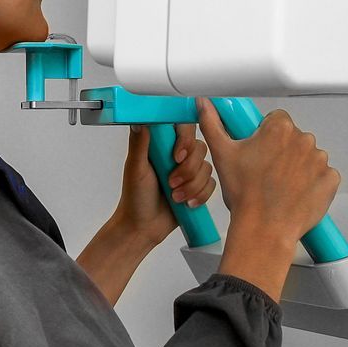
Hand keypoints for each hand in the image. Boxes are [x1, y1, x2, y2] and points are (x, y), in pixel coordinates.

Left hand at [113, 122, 214, 247]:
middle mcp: (177, 153)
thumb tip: (139, 119)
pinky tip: (187, 204)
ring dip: (192, 185)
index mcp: (162, 144)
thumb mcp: (136, 168)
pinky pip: (212, 184)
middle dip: (188, 170)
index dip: (185, 140)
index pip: (182, 127)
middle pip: (199, 148)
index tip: (177, 157)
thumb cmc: (135, 197)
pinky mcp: (198, 186)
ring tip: (175, 197)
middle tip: (171, 183)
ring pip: (207, 167)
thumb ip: (139, 143)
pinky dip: (200, 195)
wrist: (144, 227)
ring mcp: (189, 170)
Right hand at [195, 98, 339, 245]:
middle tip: (266, 172)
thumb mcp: (222, 154)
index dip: (265, 136)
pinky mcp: (330, 180)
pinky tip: (296, 193)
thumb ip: (212, 123)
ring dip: (298, 167)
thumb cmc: (245, 196)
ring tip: (280, 186)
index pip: (276, 120)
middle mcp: (303, 140)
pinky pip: (323, 175)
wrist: (264, 229)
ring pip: (308, 157)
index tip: (259, 151)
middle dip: (282, 152)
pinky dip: (313, 183)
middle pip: (292, 138)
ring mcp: (319, 161)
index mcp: (279, 128)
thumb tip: (205, 105)